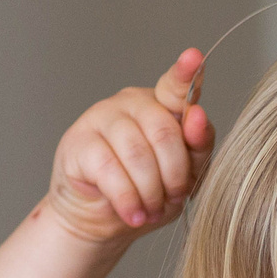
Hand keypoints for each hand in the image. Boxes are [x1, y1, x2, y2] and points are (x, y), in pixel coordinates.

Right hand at [45, 50, 215, 243]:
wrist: (102, 220)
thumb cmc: (148, 192)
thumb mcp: (185, 175)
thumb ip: (198, 146)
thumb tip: (198, 117)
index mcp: (163, 105)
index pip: (176, 86)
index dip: (185, 73)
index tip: (194, 57)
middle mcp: (132, 102)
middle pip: (164, 133)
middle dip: (174, 176)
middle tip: (172, 199)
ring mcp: (102, 117)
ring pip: (138, 154)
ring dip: (151, 193)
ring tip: (151, 211)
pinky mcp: (78, 141)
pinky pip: (110, 170)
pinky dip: (128, 200)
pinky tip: (132, 214)